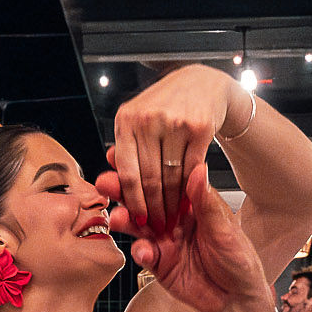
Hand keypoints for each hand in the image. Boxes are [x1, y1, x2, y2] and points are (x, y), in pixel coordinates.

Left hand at [98, 65, 233, 239]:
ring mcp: (176, 123)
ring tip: (173, 220)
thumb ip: (126, 149)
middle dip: (155, 209)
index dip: (134, 202)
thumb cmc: (165, 106)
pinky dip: (190, 191)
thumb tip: (110, 184)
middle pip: (150, 179)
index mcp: (126, 121)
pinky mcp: (200, 128)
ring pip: (172, 178)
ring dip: (173, 205)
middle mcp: (149, 120)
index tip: (139, 220)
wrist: (201, 84)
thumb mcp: (137, 120)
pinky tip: (189, 203)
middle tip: (158, 227)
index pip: (128, 172)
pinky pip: (192, 170)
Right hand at [113, 168, 275, 311]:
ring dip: (124, 219)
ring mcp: (165, 240)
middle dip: (124, 190)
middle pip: (145, 199)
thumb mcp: (225, 230)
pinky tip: (143, 252)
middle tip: (107, 183)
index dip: (146, 167)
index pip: (165, 179)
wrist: (238, 300)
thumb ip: (205, 202)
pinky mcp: (159, 263)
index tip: (125, 155)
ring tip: (116, 218)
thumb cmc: (239, 261)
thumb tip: (198, 169)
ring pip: (138, 225)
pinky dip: (140, 251)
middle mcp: (175, 218)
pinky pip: (143, 253)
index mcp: (193, 203)